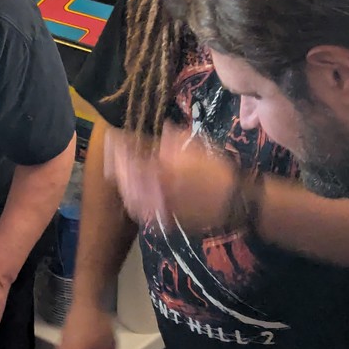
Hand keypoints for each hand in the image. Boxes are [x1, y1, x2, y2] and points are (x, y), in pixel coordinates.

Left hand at [104, 124, 240, 229]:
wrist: (234, 201)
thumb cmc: (217, 171)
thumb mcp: (197, 148)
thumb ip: (174, 139)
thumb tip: (162, 129)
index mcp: (162, 169)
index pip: (131, 157)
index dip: (119, 147)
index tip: (113, 138)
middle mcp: (156, 189)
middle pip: (126, 178)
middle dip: (117, 165)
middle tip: (114, 156)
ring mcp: (160, 207)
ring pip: (130, 197)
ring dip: (123, 184)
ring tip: (120, 174)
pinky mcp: (166, 220)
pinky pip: (142, 213)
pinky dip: (134, 202)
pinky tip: (133, 195)